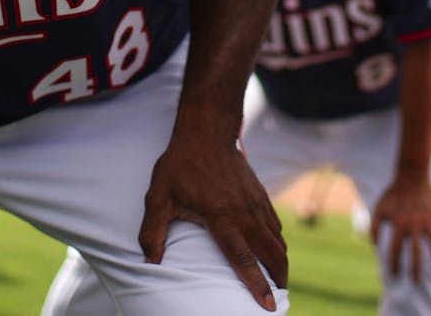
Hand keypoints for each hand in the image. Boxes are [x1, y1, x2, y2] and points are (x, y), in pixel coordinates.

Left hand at [139, 134, 287, 311]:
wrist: (205, 131)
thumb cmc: (181, 165)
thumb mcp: (159, 197)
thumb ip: (153, 231)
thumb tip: (149, 262)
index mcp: (222, 217)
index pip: (244, 259)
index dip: (257, 285)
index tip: (268, 305)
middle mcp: (245, 212)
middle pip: (271, 253)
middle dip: (279, 279)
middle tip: (278, 298)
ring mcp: (255, 202)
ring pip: (277, 239)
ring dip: (280, 261)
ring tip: (277, 279)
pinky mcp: (260, 194)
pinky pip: (276, 224)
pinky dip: (278, 242)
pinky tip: (273, 250)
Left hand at [370, 175, 430, 280]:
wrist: (412, 176)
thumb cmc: (393, 194)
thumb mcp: (379, 207)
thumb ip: (374, 227)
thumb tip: (375, 246)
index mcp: (399, 222)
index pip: (395, 248)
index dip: (394, 263)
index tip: (393, 274)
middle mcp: (414, 224)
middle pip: (417, 252)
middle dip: (415, 269)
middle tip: (414, 282)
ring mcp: (428, 220)